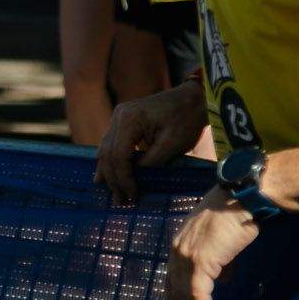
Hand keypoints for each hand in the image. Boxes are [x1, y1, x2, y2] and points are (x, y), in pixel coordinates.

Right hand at [95, 80, 208, 205]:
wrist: (193, 98)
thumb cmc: (187, 119)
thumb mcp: (172, 144)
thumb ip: (151, 161)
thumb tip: (136, 177)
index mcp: (130, 120)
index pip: (118, 155)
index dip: (124, 178)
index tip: (132, 196)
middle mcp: (119, 116)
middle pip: (108, 154)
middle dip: (114, 179)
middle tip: (120, 201)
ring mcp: (119, 117)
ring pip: (105, 149)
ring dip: (109, 172)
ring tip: (112, 192)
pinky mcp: (123, 120)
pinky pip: (111, 144)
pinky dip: (111, 161)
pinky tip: (108, 175)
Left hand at [165, 187, 260, 299]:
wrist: (242, 199)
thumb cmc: (237, 215)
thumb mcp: (222, 241)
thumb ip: (218, 260)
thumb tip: (222, 278)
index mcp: (181, 244)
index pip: (172, 278)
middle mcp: (178, 251)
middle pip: (176, 292)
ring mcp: (186, 257)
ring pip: (186, 299)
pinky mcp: (200, 264)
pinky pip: (197, 297)